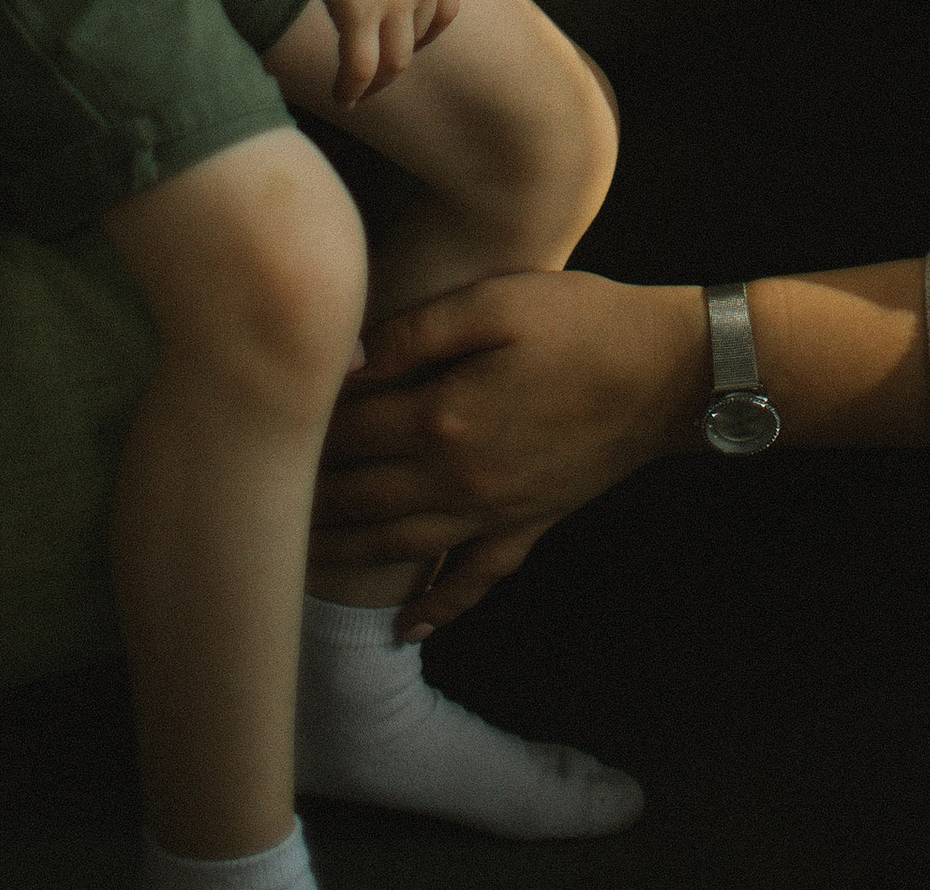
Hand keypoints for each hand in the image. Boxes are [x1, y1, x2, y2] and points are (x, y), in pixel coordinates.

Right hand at [301, 0, 459, 105]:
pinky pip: (359, 67)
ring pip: (392, 63)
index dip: (423, 36)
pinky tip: (341, 96)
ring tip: (355, 92)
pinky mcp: (360, 12)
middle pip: (416, 42)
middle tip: (374, 76)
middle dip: (396, 64)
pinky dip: (351, 88)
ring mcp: (395, 1)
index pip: (443, 14)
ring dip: (374, 84)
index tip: (403, 44)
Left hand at [310, 269, 705, 634]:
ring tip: (299, 564)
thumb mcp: (498, 300)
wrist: (668, 371)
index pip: (352, 432)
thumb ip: (417, 331)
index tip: (271, 426)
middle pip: (363, 500)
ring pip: (401, 547)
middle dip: (310, 502)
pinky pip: (475, 580)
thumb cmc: (583, 321)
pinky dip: (439, 608)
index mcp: (443, 417)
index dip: (309, 430)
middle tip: (261, 505)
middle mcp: (459, 480)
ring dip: (347, 557)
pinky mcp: (530, 525)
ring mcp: (495, 512)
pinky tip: (409, 628)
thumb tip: (349, 361)